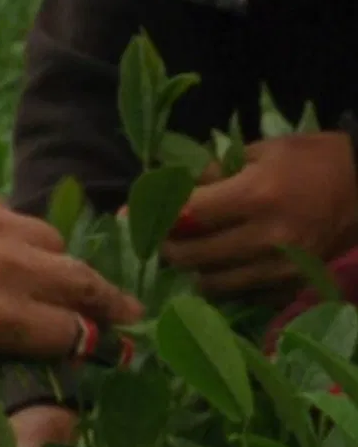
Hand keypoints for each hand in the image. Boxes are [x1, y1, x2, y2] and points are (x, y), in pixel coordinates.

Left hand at [0, 178, 141, 362]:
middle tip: (132, 312)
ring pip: (52, 242)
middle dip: (112, 302)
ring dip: (59, 264)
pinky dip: (13, 236)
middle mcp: (9, 269)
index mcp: (0, 319)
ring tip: (54, 278)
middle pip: (82, 284)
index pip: (74, 332)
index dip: (99, 344)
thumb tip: (32, 339)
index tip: (118, 349)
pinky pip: (12, 217)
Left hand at [162, 133, 357, 299]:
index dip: (158, 217)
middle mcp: (266, 239)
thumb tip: (175, 189)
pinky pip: (237, 295)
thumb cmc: (314, 162)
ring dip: (194, 269)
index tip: (133, 215)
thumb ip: (215, 172)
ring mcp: (277, 271)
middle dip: (169, 247)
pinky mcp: (286, 290)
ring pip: (209, 284)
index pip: (188, 215)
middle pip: (191, 257)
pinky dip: (224, 283)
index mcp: (257, 196)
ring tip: (193, 251)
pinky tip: (225, 265)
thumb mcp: (264, 151)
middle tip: (163, 237)